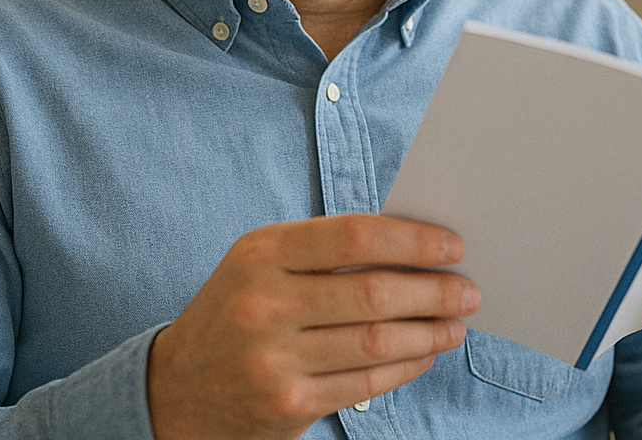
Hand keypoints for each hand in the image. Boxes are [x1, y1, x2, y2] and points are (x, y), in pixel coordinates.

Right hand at [146, 214, 477, 439]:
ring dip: (430, 333)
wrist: (174, 390)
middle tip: (467, 290)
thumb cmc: (235, 312)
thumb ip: (324, 252)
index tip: (452, 246)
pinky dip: (406, 367)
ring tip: (455, 324)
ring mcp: (274, 360)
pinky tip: (424, 354)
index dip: (412, 241)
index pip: (353, 236)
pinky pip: (366, 384)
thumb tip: (413, 249)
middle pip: (372, 293)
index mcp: (260, 254)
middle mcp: (263, 304)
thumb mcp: (261, 265)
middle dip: (434, 291)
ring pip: (376, 342)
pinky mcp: (288, 406)